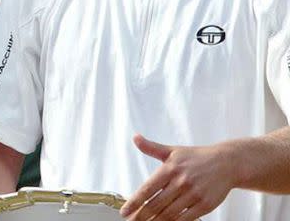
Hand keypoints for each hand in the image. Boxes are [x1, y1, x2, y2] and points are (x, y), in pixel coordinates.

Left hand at [120, 134, 234, 219]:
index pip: (147, 189)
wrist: (227, 163)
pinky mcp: (205, 205)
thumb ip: (152, 147)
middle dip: (141, 215)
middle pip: (156, 204)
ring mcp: (193, 194)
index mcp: (170, 168)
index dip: (134, 202)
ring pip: (170, 214)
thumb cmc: (197, 157)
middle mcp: (180, 182)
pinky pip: (186, 218)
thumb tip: (135, 138)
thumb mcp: (173, 150)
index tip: (124, 211)